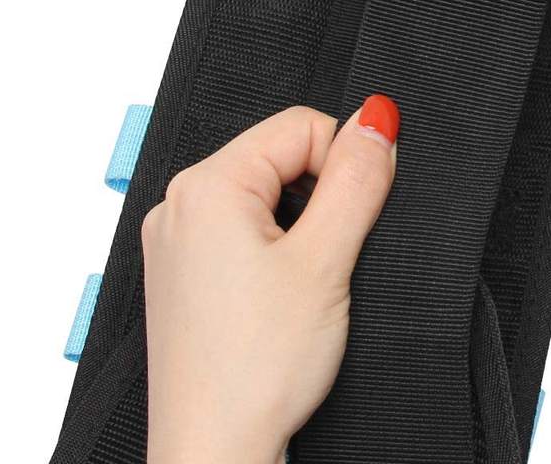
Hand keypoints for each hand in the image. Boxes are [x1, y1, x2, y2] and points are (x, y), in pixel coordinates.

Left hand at [142, 97, 399, 463]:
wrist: (211, 454)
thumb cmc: (253, 371)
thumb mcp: (325, 260)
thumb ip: (355, 179)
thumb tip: (375, 119)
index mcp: (205, 185)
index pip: (299, 126)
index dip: (343, 161)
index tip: (360, 208)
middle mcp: (179, 204)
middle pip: (278, 157)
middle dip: (319, 195)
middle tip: (329, 257)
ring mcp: (175, 239)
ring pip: (263, 194)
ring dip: (298, 223)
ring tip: (304, 283)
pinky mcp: (182, 271)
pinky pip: (239, 228)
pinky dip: (273, 247)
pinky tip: (279, 294)